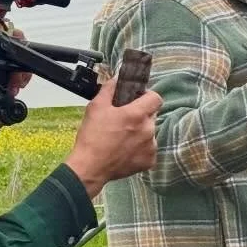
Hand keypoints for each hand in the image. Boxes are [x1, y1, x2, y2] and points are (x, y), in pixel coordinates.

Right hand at [64, 79, 162, 200]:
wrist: (89, 167)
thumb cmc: (92, 138)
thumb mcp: (96, 107)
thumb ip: (109, 90)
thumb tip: (117, 79)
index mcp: (137, 114)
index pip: (156, 98)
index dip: (147, 96)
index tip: (138, 99)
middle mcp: (148, 130)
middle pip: (151, 116)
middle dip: (140, 116)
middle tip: (123, 121)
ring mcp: (150, 146)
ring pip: (150, 133)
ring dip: (140, 133)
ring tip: (121, 138)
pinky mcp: (149, 161)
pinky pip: (149, 149)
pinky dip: (140, 149)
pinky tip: (125, 150)